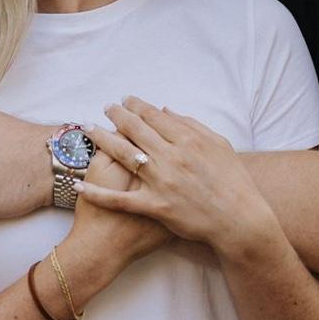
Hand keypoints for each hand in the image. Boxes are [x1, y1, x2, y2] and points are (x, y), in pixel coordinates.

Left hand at [76, 97, 277, 257]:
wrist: (239, 219)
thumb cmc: (234, 181)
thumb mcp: (220, 145)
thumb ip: (193, 126)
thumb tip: (167, 111)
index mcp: (188, 140)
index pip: (155, 116)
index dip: (137, 106)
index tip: (126, 100)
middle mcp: (172, 157)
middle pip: (136, 130)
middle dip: (117, 116)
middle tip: (105, 107)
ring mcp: (162, 182)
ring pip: (124, 155)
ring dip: (103, 140)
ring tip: (89, 129)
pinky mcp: (155, 206)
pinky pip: (120, 200)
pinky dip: (98, 193)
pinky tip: (79, 185)